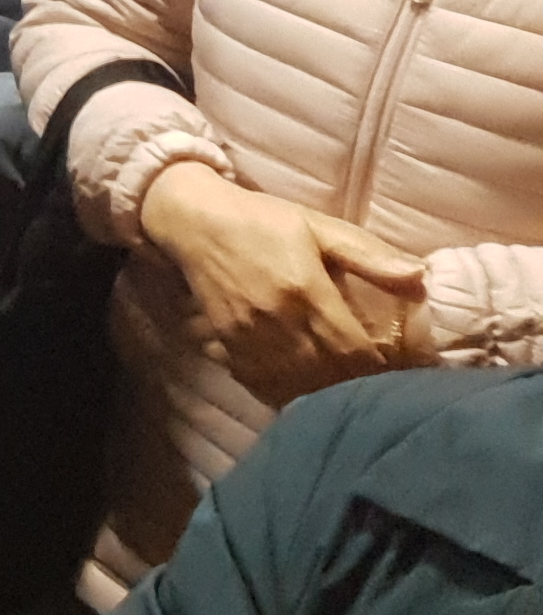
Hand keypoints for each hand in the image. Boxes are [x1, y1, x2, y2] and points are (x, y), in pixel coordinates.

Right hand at [138, 163, 431, 407]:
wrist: (194, 220)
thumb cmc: (262, 219)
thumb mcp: (319, 226)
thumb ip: (368, 254)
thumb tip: (420, 276)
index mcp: (305, 290)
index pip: (353, 349)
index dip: (380, 367)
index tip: (400, 370)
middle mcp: (276, 320)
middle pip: (327, 374)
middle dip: (356, 384)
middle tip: (379, 386)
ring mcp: (247, 337)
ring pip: (295, 385)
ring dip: (324, 394)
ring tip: (346, 394)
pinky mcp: (227, 345)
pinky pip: (262, 385)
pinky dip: (287, 395)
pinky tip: (304, 394)